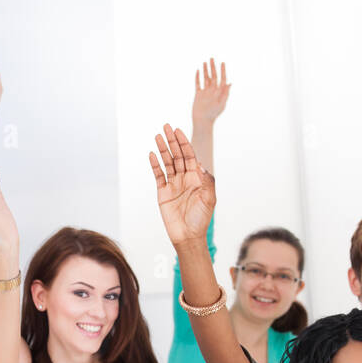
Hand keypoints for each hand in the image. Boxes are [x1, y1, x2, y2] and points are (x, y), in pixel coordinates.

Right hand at [150, 124, 215, 245]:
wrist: (188, 236)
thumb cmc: (201, 219)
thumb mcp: (209, 199)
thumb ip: (207, 181)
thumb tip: (200, 164)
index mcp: (197, 177)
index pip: (189, 155)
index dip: (184, 143)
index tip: (178, 131)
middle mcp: (184, 178)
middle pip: (177, 155)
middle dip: (172, 141)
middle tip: (166, 127)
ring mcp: (173, 184)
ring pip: (167, 162)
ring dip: (163, 149)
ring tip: (157, 136)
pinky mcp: (163, 192)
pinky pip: (158, 175)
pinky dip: (155, 165)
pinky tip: (152, 154)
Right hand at [191, 57, 229, 125]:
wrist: (202, 121)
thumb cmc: (213, 114)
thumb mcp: (221, 104)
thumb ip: (225, 93)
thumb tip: (230, 83)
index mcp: (219, 92)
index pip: (222, 78)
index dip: (223, 71)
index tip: (222, 63)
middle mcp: (213, 91)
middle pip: (213, 76)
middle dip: (213, 67)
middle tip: (212, 58)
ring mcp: (205, 92)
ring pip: (206, 78)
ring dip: (206, 70)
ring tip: (205, 62)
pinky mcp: (198, 94)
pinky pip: (198, 84)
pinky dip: (197, 77)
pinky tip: (198, 71)